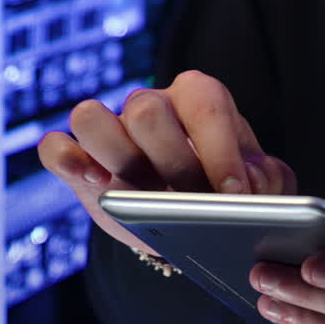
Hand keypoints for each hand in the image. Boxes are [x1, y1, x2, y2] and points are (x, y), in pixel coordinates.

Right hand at [38, 69, 296, 254]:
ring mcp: (110, 130)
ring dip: (111, 155)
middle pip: (145, 109)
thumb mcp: (260, 188)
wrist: (193, 224)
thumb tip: (251, 189)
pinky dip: (66, 161)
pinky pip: (56, 149)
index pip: (205, 103)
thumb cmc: (227, 194)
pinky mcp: (78, 162)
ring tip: (129, 193)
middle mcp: (151, 105)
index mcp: (199, 99)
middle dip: (169, 159)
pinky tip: (88, 182)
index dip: (220, 150)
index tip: (234, 195)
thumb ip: (268, 184)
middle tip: (190, 200)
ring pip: (91, 117)